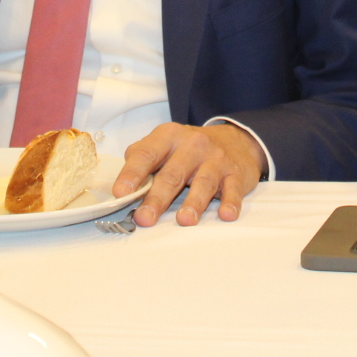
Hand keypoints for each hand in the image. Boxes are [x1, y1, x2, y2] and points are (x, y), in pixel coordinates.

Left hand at [112, 122, 265, 226]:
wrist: (236, 140)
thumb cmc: (191, 149)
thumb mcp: (165, 143)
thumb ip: (143, 157)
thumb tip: (124, 183)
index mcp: (169, 136)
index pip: (147, 154)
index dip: (132, 173)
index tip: (121, 192)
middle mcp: (192, 145)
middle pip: (172, 174)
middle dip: (157, 198)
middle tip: (145, 218)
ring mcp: (216, 159)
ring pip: (203, 182)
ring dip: (194, 202)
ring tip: (184, 220)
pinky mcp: (235, 174)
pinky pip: (233, 189)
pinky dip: (230, 202)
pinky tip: (226, 214)